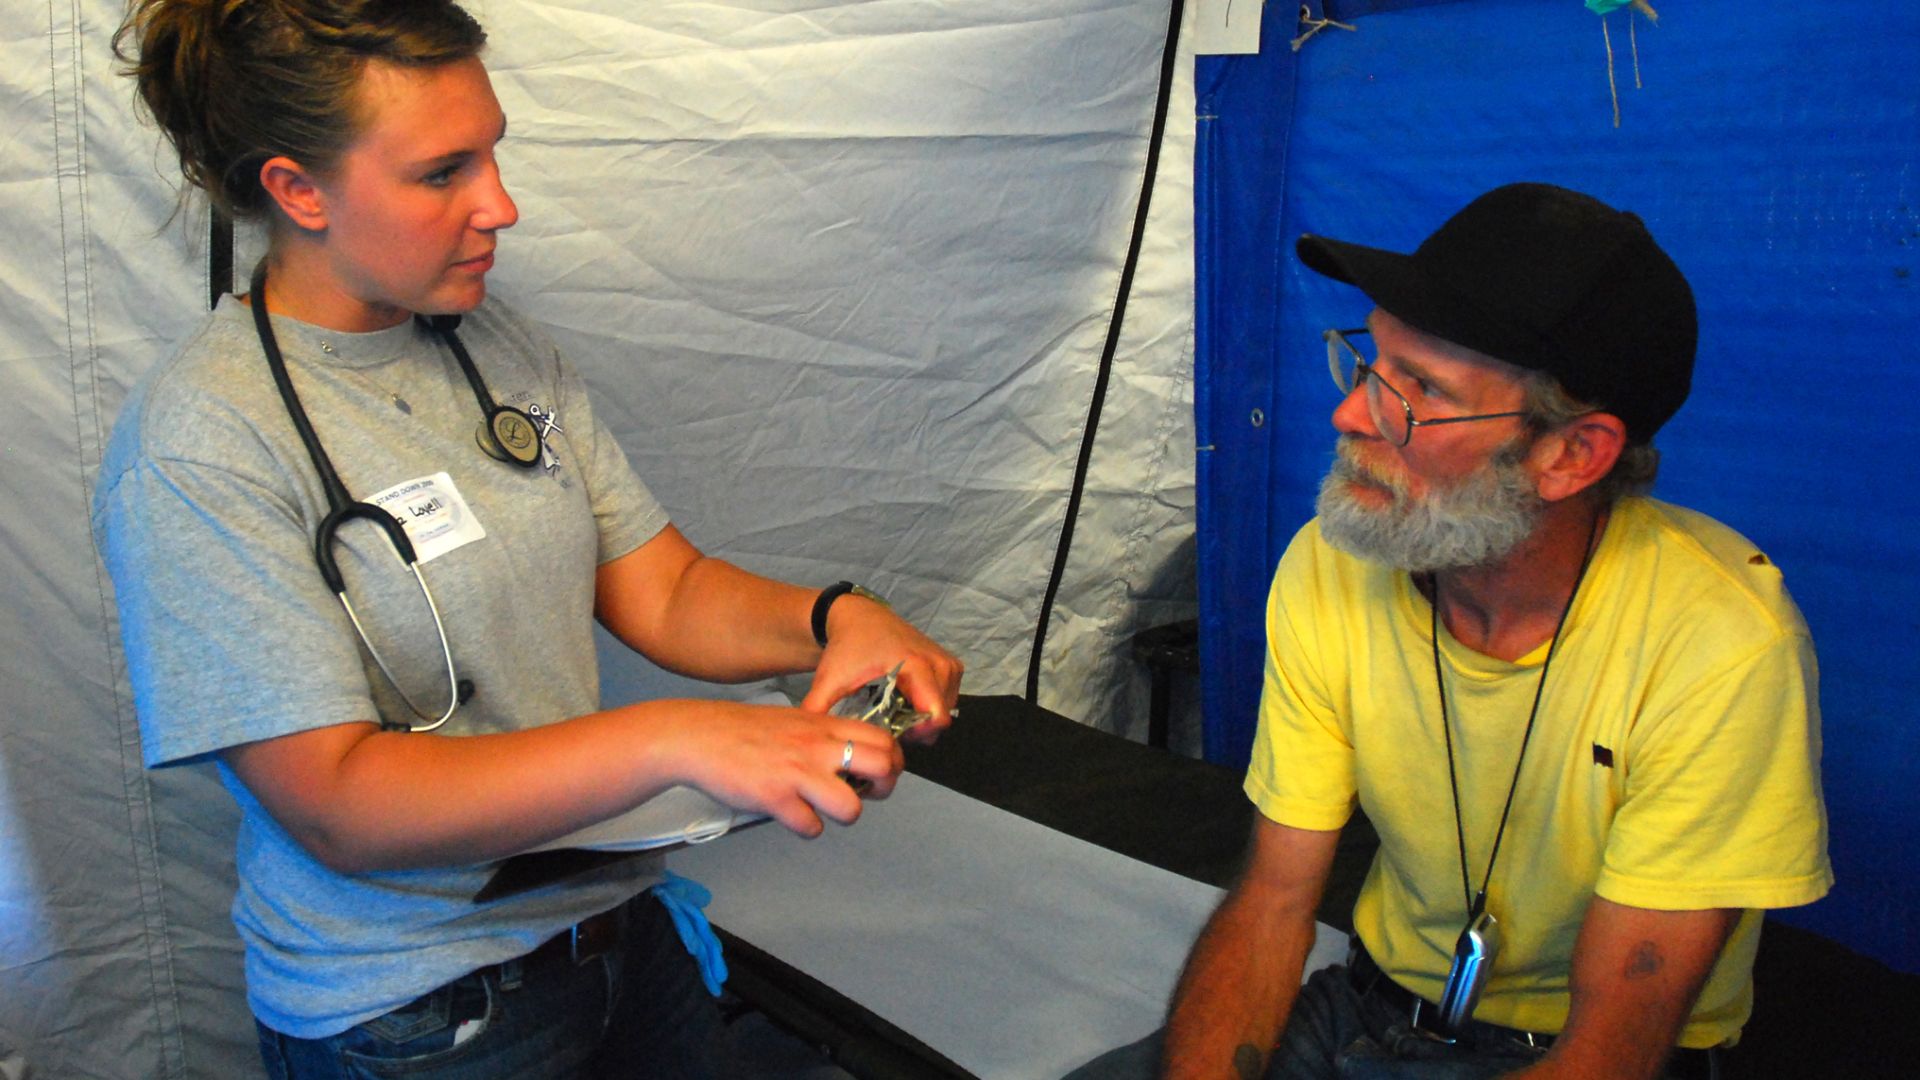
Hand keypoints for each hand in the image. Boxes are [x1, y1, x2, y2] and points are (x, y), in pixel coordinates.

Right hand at [658, 699, 905, 836]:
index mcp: (823, 725)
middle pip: (881, 767)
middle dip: (882, 788)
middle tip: (864, 794)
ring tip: (824, 808)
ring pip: (851, 808)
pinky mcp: (776, 798)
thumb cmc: (743, 730)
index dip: (891, 760)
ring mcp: (798, 773)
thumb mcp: (793, 719)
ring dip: (843, 815)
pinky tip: (792, 815)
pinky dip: (805, 827)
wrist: (699, 737)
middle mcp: (817, 747)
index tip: (880, 772)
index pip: (882, 739)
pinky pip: (811, 827)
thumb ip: (824, 735)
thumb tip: (851, 756)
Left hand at [799, 595, 963, 744]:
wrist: (858, 616)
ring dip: (924, 716)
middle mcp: (938, 663)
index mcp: (916, 665)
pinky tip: (907, 699)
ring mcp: (948, 663)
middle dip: (918, 727)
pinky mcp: (950, 664)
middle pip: (941, 717)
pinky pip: (949, 697)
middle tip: (891, 721)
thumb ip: (818, 708)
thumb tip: (807, 740)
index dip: (917, 733)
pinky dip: (930, 704)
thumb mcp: (830, 678)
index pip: (937, 715)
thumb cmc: (848, 646)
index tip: (894, 731)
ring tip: (896, 709)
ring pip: (946, 709)